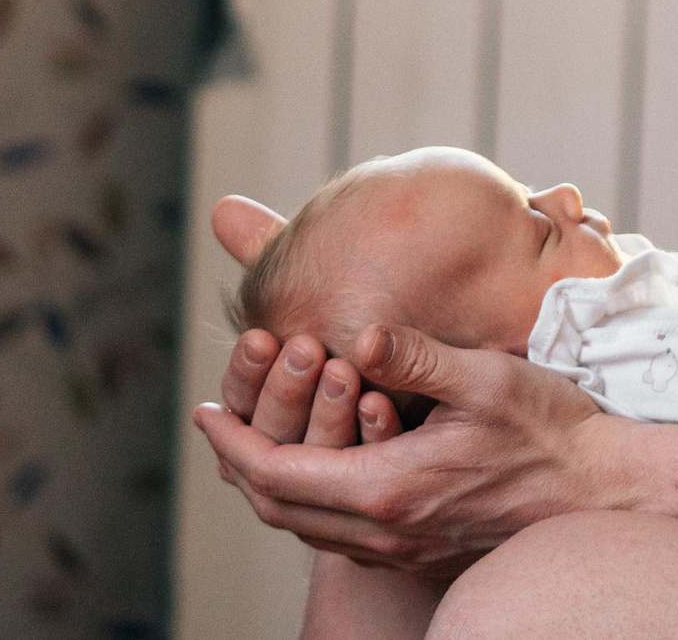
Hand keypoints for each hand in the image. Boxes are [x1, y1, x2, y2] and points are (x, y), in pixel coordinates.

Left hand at [197, 322, 614, 576]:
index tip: (202, 412)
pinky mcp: (421, 552)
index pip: (277, 472)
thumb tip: (362, 333)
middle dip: (239, 466)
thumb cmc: (552, 430)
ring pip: (306, 527)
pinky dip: (311, 500)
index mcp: (389, 488)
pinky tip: (320, 468)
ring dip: (273, 484)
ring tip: (257, 441)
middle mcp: (386, 530)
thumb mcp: (488, 378)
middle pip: (279, 508)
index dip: (231, 444)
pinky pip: (340, 535)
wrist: (604, 492)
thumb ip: (420, 356)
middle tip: (218, 424)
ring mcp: (403, 549)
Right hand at [214, 196, 409, 448]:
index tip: (263, 337)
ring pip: (320, 464)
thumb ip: (273, 254)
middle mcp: (305, 440)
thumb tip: (223, 208)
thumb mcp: (320, 279)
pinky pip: (378, 468)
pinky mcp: (397, 470)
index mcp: (273, 396)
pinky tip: (384, 401)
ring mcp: (349, 465)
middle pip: (273, 441)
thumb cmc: (366, 293)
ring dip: (325, 420)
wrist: (454, 318)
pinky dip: (374, 437)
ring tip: (344, 371)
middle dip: (282, 397)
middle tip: (303, 348)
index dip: (246, 376)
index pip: (241, 403)